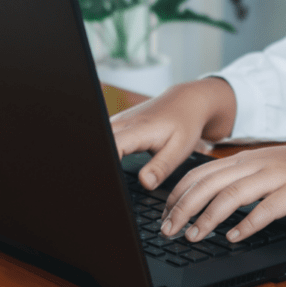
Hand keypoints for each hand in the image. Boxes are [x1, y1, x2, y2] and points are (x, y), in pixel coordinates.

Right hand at [111, 77, 235, 189]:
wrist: (186, 101)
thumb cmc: (185, 125)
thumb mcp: (179, 149)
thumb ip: (161, 167)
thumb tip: (145, 183)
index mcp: (138, 130)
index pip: (112, 147)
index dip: (108, 166)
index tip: (111, 183)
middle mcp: (123, 123)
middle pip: (99, 143)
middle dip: (98, 164)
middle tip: (104, 185)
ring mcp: (117, 120)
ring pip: (99, 139)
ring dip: (101, 155)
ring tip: (105, 175)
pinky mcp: (116, 122)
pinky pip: (103, 136)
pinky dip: (104, 150)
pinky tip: (110, 163)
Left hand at [160, 138, 285, 243]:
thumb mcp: (267, 166)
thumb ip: (242, 177)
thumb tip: (212, 196)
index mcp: (246, 159)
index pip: (201, 172)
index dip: (178, 193)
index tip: (164, 213)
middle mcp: (257, 164)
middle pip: (210, 183)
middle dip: (184, 207)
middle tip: (168, 230)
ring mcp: (276, 176)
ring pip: (233, 194)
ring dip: (209, 216)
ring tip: (194, 236)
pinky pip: (267, 207)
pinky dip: (247, 223)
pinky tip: (234, 237)